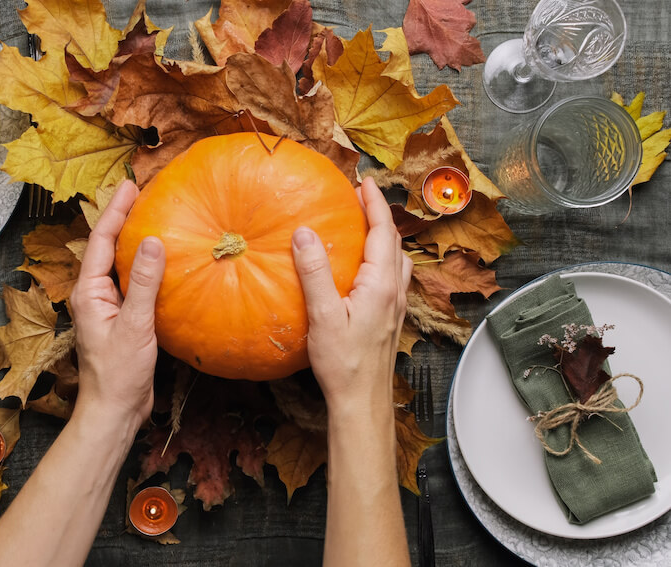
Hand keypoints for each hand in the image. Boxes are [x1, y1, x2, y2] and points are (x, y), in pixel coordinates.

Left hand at [69, 180, 165, 429]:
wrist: (115, 410)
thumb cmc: (118, 374)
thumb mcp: (135, 325)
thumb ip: (143, 283)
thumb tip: (153, 242)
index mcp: (89, 292)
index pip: (100, 240)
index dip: (115, 210)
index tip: (131, 186)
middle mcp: (95, 294)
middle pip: (106, 247)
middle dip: (122, 218)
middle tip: (142, 192)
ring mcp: (108, 306)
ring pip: (119, 264)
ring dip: (133, 239)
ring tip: (153, 217)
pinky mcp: (123, 318)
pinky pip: (133, 282)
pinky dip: (145, 266)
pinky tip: (163, 261)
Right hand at [291, 177, 411, 412]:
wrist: (362, 401)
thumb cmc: (344, 364)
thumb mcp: (323, 316)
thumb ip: (314, 273)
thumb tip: (304, 233)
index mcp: (381, 285)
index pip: (383, 232)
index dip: (374, 204)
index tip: (364, 182)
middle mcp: (394, 292)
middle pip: (394, 242)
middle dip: (379, 215)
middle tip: (360, 197)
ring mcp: (395, 306)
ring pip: (397, 261)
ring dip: (384, 237)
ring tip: (364, 226)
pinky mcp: (390, 319)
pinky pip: (392, 277)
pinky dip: (382, 259)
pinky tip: (364, 268)